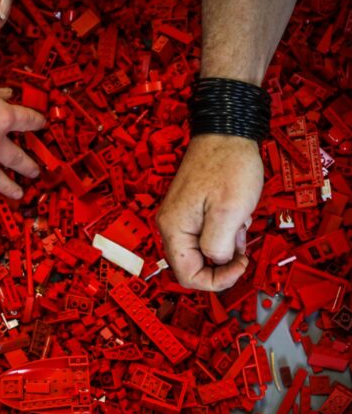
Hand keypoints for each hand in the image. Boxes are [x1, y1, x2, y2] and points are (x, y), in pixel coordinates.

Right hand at [156, 135, 263, 291]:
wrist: (226, 133)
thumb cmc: (228, 165)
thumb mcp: (230, 211)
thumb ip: (219, 245)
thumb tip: (216, 261)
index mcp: (174, 228)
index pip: (187, 275)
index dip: (216, 280)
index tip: (240, 266)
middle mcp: (170, 225)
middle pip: (191, 265)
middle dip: (221, 263)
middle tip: (243, 249)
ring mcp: (178, 217)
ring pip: (199, 251)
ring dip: (223, 248)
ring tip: (240, 226)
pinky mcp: (188, 210)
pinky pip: (202, 235)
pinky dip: (222, 234)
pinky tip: (235, 219)